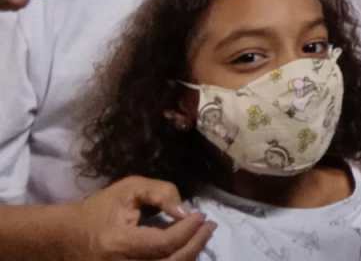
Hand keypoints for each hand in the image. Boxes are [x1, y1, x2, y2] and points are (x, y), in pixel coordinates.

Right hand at [72, 176, 215, 259]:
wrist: (66, 238)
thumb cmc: (99, 210)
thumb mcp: (128, 189)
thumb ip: (159, 192)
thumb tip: (184, 210)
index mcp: (118, 244)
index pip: (162, 243)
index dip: (187, 230)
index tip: (202, 215)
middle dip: (196, 244)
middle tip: (210, 226)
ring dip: (190, 255)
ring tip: (202, 236)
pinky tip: (186, 249)